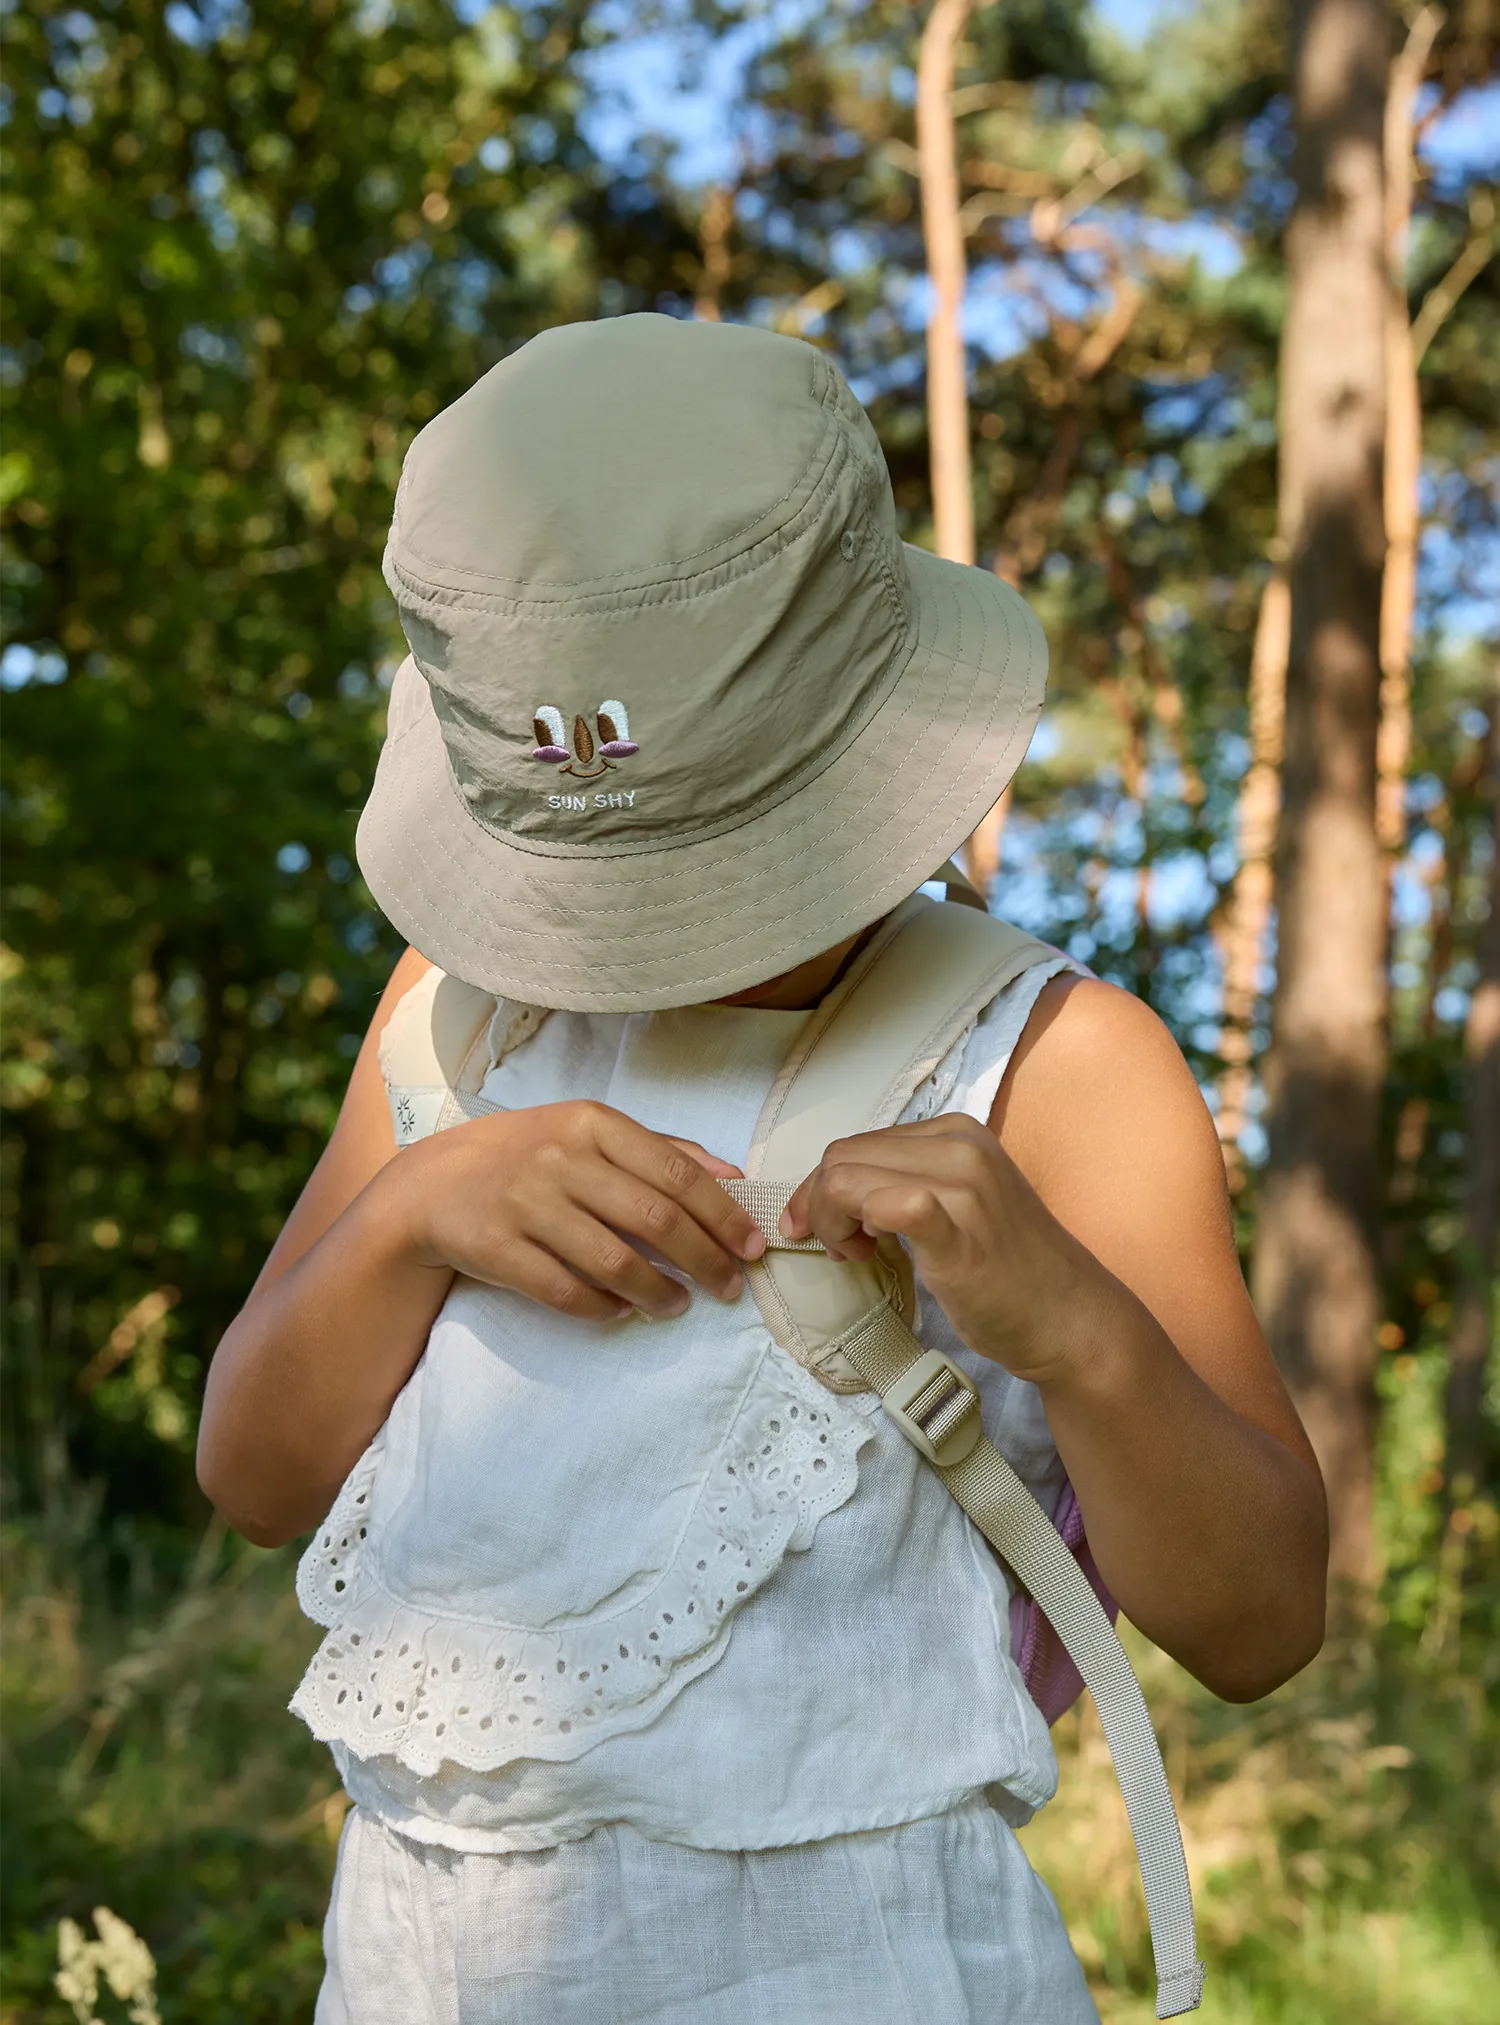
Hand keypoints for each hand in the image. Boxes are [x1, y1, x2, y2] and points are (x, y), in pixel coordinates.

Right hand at [391, 1100, 765, 1324]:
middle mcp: (561, 1157)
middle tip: (729, 1289)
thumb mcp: (588, 1133)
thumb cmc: (529, 1156)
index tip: (752, 1248)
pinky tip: (623, 1311)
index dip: (722, 1216)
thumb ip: (660, 1150)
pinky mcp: (496, 1247)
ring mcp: (526, 1203)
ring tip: (679, 1306)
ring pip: (613, 1261)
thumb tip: (733, 1177)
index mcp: (593, 1123)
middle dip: (705, 1260)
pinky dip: (602, 1307)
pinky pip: (564, 1290)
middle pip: (655, 1218)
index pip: (676, 1173)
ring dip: (658, 1292)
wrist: (432, 1184)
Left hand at [779, 1115, 1101, 1382]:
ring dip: (832, 1221)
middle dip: (820, 1203)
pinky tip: (869, 1255)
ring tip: (857, 1255)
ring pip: (846, 1177)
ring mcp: (962, 1184)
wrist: (1071, 1319)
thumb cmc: (1009, 1270)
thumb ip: (908, 1182)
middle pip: (843, 1156)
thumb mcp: (958, 1203)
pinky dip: (856, 1228)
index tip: (824, 1227)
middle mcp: (959, 1145)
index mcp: (956, 1133)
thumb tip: (837, 1189)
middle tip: (842, 1249)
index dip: (825, 1186)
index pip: (858, 1143)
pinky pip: (887, 1205)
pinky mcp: (959, 1230)